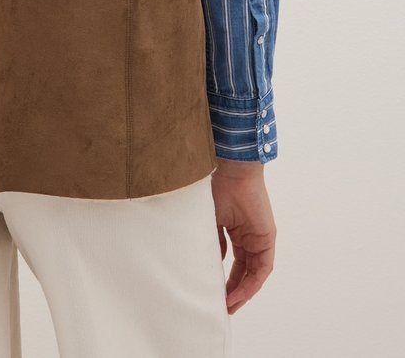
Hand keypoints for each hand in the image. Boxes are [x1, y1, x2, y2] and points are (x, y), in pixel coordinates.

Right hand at [211, 161, 275, 313]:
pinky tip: (241, 293)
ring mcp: (260, 239)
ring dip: (244, 291)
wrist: (232, 172)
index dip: (225, 281)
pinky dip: (253, 282)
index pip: (234, 263)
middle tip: (224, 307)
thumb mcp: (212, 220)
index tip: (216, 295)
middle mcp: (250, 237)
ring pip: (254, 273)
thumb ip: (214, 241)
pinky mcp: (267, 239)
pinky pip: (262, 267)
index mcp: (236, 231)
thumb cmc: (219, 189)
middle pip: (245, 271)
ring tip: (230, 305)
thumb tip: (215, 262)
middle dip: (235, 291)